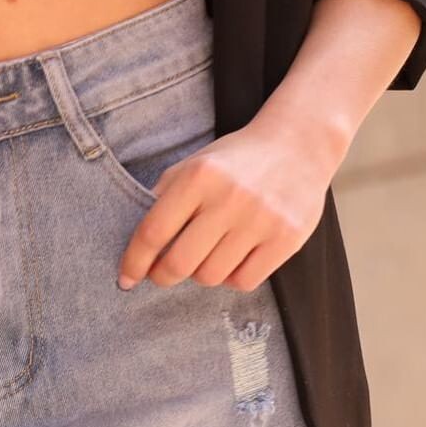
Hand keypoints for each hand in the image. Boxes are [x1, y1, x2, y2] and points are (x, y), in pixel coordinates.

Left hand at [116, 110, 348, 292]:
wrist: (299, 144)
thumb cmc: (236, 162)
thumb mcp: (194, 166)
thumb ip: (163, 199)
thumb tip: (135, 250)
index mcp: (200, 177)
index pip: (153, 233)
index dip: (134, 262)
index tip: (126, 278)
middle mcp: (231, 197)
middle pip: (179, 264)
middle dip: (163, 275)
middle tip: (164, 272)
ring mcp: (261, 219)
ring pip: (211, 277)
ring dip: (202, 273)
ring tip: (210, 253)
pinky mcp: (287, 238)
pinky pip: (244, 282)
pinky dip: (233, 277)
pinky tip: (236, 257)